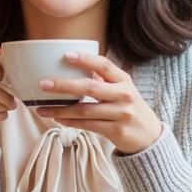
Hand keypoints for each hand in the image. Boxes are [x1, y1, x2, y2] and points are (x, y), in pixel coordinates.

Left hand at [36, 52, 161, 153]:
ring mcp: (121, 114)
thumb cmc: (129, 108)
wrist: (149, 136)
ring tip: (42, 109)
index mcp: (124, 80)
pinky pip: (88, 125)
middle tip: (43, 84)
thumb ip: (103, 79)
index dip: (85, 59)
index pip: (104, 65)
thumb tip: (71, 68)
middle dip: (64, 85)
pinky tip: (58, 119)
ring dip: (60, 110)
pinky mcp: (116, 131)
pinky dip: (70, 122)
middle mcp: (124, 95)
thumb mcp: (122, 89)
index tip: (65, 56)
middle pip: (90, 87)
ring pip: (84, 110)